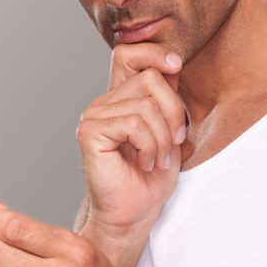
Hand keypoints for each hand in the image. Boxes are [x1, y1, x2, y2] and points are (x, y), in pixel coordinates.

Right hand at [77, 43, 185, 234]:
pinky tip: (145, 163)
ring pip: (146, 105)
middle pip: (150, 78)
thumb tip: (173, 64)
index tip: (176, 66)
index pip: (128, 54)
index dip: (154, 52)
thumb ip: (168, 98)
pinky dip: (150, 146)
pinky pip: (134, 124)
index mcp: (120, 99)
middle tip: (172, 142)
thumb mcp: (170, 131)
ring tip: (157, 158)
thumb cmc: (152, 177)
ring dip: (162, 138)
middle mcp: (104, 103)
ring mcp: (94, 115)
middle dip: (174, 112)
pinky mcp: (90, 132)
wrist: (135, 214)